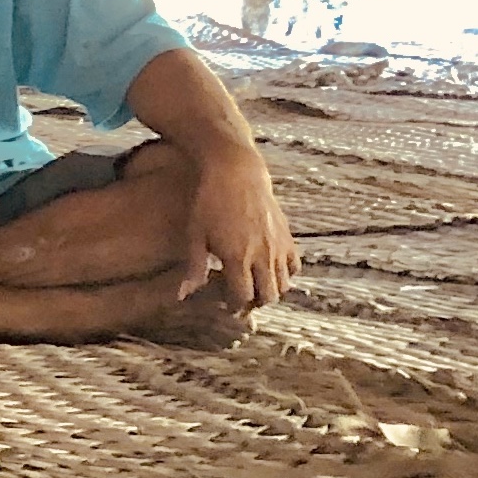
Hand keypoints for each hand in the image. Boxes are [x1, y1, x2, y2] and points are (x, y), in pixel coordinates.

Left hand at [180, 145, 295, 309]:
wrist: (236, 172)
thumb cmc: (209, 202)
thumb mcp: (195, 234)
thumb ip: (194, 267)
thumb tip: (183, 296)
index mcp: (237, 257)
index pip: (242, 297)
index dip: (233, 306)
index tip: (224, 304)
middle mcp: (262, 255)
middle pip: (267, 296)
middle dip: (254, 303)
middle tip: (240, 297)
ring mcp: (278, 247)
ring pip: (284, 285)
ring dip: (270, 290)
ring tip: (253, 284)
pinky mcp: (288, 236)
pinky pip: (295, 266)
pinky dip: (285, 274)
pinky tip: (269, 269)